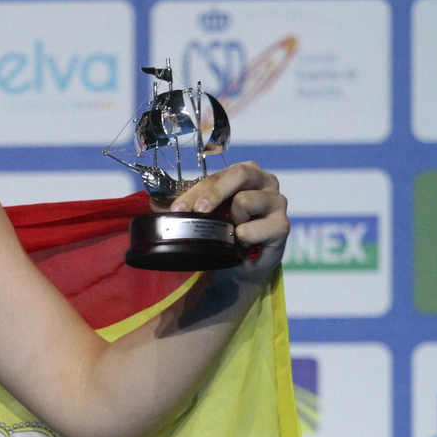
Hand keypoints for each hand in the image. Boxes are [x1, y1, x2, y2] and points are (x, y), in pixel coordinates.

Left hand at [170, 161, 288, 277]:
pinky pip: (252, 229)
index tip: (176, 209)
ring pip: (245, 201)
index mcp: (245, 173)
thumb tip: (153, 205)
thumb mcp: (204, 214)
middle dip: (214, 193)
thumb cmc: (226, 230)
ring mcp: (277, 201)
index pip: (216, 176)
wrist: (245, 262)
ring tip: (233, 231)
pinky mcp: (282, 225)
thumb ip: (183, 206)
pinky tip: (244, 243)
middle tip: (198, 212)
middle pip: (239, 174)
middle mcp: (265, 181)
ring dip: (232, 221)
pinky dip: (242, 238)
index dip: (194, 192)